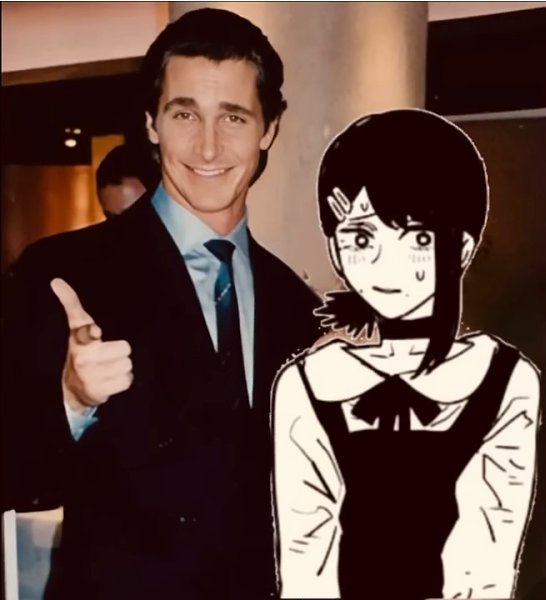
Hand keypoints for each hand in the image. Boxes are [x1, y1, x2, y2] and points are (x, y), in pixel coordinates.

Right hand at [50, 278, 132, 413]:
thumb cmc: (81, 350)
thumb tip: (56, 281)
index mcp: (78, 340)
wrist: (73, 388)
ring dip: (122, 367)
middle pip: (125, 348)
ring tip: (109, 368)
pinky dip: (123, 381)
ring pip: (127, 365)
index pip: (85, 332)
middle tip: (109, 355)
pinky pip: (127, 381)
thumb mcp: (77, 328)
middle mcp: (83, 358)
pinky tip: (110, 380)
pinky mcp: (99, 392)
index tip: (96, 332)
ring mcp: (91, 376)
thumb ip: (71, 304)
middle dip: (121, 351)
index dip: (92, 332)